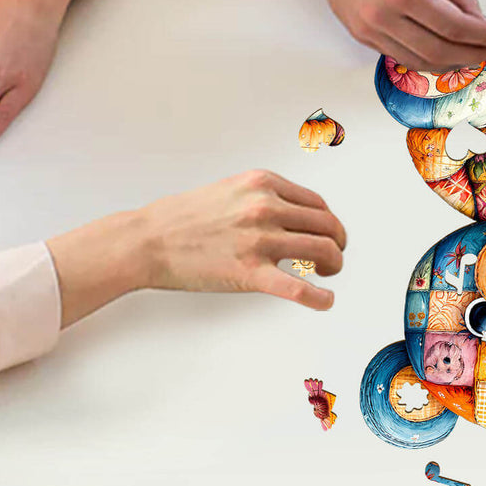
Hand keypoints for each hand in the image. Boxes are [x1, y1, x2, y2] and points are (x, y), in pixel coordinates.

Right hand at [47, 170, 347, 324]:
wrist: (148, 239)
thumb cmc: (184, 217)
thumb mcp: (232, 189)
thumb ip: (265, 197)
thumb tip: (295, 214)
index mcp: (263, 184)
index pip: (317, 203)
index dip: (329, 221)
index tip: (330, 233)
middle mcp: (266, 207)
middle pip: (326, 225)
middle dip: (337, 243)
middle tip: (335, 256)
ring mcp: (259, 239)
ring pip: (322, 250)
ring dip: (334, 264)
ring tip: (329, 273)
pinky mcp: (250, 273)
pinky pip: (298, 287)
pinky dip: (319, 297)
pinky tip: (326, 301)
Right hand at [301, 0, 485, 71]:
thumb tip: (480, 22)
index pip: (456, 27)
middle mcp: (382, 16)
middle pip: (440, 52)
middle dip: (475, 54)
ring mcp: (368, 29)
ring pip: (420, 61)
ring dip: (453, 63)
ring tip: (475, 53)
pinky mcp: (360, 35)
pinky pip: (402, 56)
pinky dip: (428, 58)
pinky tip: (446, 51)